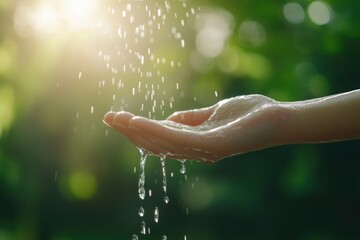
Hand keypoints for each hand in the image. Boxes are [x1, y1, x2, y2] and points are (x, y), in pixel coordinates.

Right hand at [103, 94, 287, 162]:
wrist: (278, 117)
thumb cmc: (249, 114)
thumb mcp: (212, 114)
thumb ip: (190, 119)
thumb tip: (167, 119)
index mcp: (195, 143)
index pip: (161, 139)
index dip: (139, 130)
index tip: (119, 118)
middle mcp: (196, 151)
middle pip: (157, 144)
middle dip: (131, 132)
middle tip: (109, 118)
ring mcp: (204, 150)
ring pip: (163, 143)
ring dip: (138, 131)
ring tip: (117, 119)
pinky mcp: (214, 145)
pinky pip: (179, 139)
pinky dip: (156, 130)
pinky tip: (139, 122)